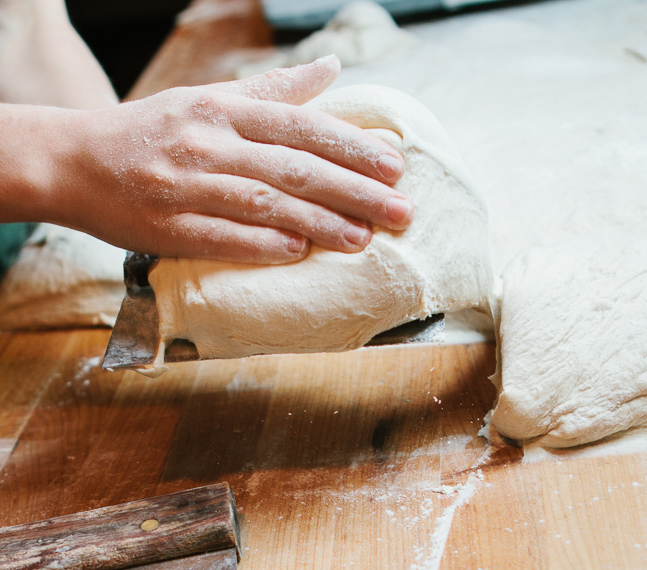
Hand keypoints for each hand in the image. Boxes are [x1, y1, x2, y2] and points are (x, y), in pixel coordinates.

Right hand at [50, 56, 413, 262]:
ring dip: (317, 222)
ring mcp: (186, 186)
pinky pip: (219, 237)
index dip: (350, 146)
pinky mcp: (166, 226)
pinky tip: (298, 253)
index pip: (300, 127)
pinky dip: (259, 245)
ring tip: (363, 239)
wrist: (74, 161)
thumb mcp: (208, 100)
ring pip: (262, 204)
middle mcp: (208, 143)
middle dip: (352, 190)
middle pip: (293, 168)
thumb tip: (329, 69)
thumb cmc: (151, 132)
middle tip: (401, 211)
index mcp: (222, 110)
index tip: (395, 165)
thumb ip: (271, 91)